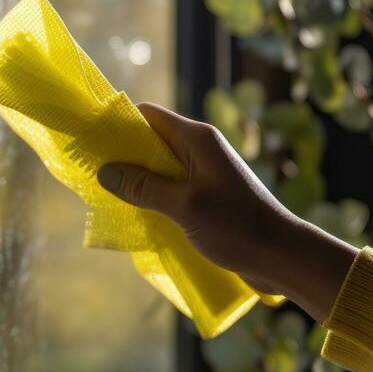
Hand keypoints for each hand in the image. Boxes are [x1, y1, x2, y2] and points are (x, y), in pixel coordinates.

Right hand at [96, 103, 358, 324]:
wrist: (280, 255)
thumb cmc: (237, 226)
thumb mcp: (184, 206)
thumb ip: (144, 187)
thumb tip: (105, 171)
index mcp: (197, 140)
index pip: (149, 116)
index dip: (120, 124)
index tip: (91, 142)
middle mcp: (200, 150)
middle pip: (151, 142)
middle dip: (124, 157)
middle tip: (93, 177)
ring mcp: (205, 175)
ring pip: (160, 169)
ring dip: (138, 182)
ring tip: (110, 199)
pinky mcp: (208, 198)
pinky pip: (171, 190)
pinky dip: (154, 199)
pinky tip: (138, 216)